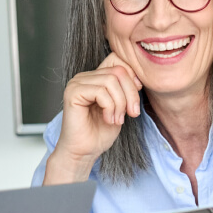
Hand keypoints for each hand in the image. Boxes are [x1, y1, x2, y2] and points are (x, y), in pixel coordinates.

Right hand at [45, 53, 141, 183]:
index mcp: (96, 77)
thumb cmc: (100, 132)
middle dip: (131, 94)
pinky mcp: (73, 92)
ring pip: (111, 81)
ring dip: (120, 103)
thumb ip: (126, 89)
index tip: (135, 100)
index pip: (119, 61)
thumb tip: (138, 78)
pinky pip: (101, 91)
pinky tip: (108, 119)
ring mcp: (77, 83)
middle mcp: (85, 77)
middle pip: (118, 71)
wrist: (84, 152)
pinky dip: (110, 107)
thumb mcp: (121, 107)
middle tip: (131, 114)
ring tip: (117, 119)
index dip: (132, 77)